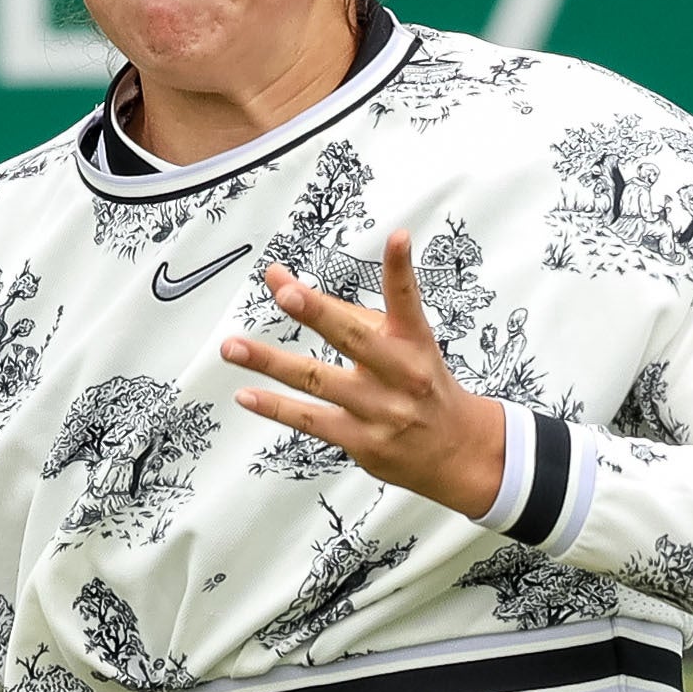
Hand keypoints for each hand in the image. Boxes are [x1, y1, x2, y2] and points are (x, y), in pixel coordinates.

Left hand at [220, 230, 509, 519]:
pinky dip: (276, 407)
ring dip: (271, 362)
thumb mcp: (402, 345)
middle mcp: (400, 374)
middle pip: (355, 339)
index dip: (401, 268)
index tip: (398, 238)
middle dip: (318, 313)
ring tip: (234, 346)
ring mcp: (379, 410)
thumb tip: (283, 283)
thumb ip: (346, 313)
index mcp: (414, 342)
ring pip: (317, 381)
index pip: (408, 300)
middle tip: (286, 292)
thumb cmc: (421, 388)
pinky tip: (247, 393)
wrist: (458, 453)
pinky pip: (311, 421)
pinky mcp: (361, 441)